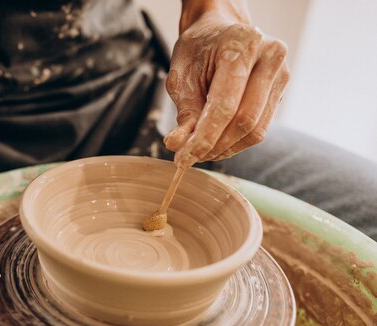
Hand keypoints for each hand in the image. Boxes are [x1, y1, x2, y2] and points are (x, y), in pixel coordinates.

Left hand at [163, 7, 289, 167]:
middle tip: (188, 157)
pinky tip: (216, 142)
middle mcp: (270, 57)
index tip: (182, 159)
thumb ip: (184, 111)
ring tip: (200, 150)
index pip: (225, 106)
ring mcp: (282, 74)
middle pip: (244, 121)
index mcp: (242, 46)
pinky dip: (235, 142)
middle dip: (213, 146)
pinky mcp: (281, 91)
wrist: (221, 30)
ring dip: (224, 148)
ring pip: (255, 130)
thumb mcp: (182, 75)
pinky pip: (260, 128)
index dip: (203, 138)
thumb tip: (178, 146)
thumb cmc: (199, 49)